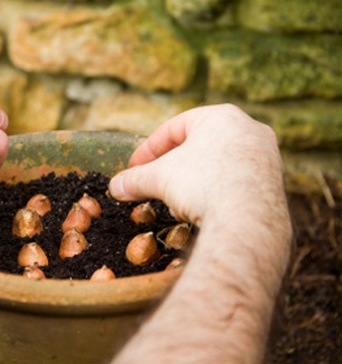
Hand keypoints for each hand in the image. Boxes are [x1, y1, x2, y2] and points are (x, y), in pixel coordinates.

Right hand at [108, 104, 291, 362]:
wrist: (246, 221)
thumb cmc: (201, 184)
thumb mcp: (158, 178)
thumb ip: (135, 179)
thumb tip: (115, 187)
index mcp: (220, 116)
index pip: (175, 127)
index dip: (149, 148)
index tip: (135, 167)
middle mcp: (249, 129)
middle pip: (199, 144)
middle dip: (172, 163)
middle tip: (155, 180)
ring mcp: (267, 156)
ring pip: (219, 162)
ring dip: (194, 178)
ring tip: (176, 197)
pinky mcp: (275, 182)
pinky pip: (237, 181)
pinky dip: (216, 190)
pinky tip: (203, 208)